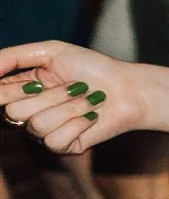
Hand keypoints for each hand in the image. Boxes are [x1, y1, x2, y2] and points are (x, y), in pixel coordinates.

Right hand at [0, 42, 142, 154]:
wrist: (128, 88)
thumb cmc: (92, 67)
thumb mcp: (51, 51)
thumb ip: (13, 56)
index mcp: (19, 90)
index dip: (10, 91)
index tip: (38, 82)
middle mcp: (27, 113)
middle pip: (13, 111)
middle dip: (50, 95)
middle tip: (75, 86)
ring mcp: (43, 132)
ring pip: (37, 125)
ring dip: (70, 107)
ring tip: (89, 98)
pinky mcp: (63, 147)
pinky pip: (55, 140)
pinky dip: (79, 123)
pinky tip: (92, 116)